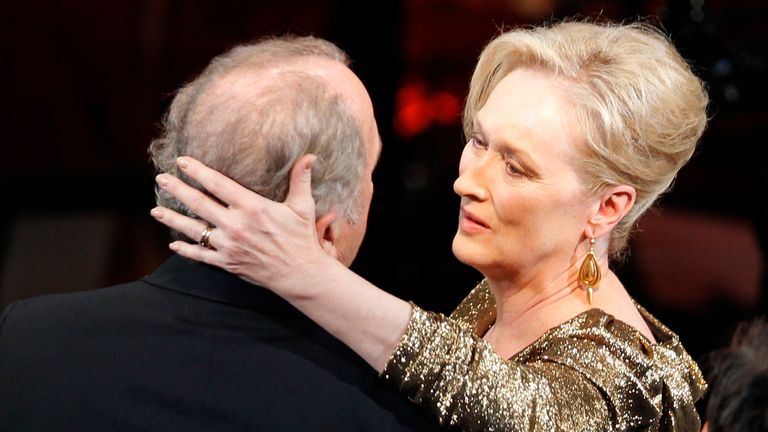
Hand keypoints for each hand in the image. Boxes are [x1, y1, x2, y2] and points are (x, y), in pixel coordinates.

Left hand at [151, 155, 330, 290]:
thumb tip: (309, 156)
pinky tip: (173, 244)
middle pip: (199, 203)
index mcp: (252, 207)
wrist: (300, 274)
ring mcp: (229, 245)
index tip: (182, 162)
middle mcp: (236, 225)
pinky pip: (201, 255)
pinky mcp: (228, 262)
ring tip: (156, 211)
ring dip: (173, 219)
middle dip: (177, 190)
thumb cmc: (301, 238)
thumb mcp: (303, 206)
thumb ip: (301, 179)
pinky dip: (186, 250)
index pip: (218, 184)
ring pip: (194, 230)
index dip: (198, 171)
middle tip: (161, 179)